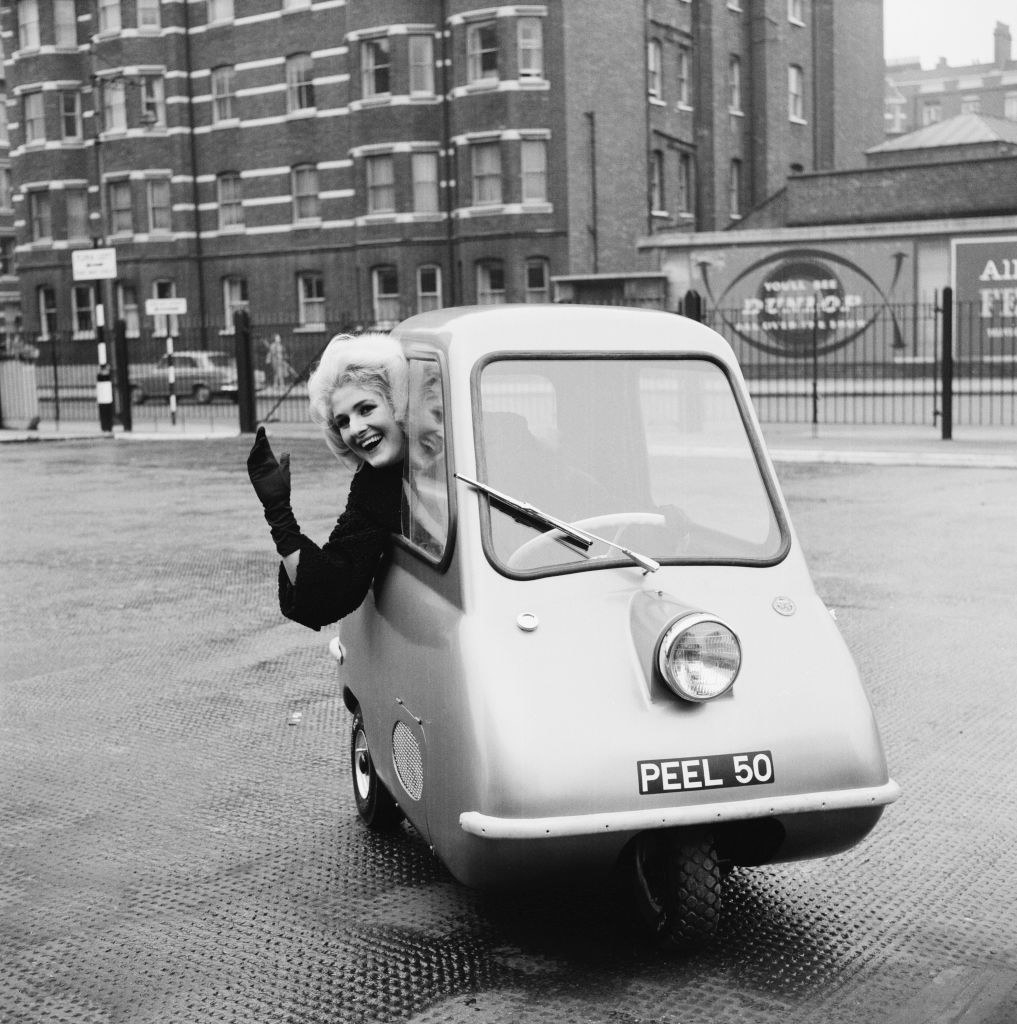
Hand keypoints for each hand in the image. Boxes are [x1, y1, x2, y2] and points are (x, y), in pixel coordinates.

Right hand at [247, 426, 300, 555]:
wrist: (279, 503)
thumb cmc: (283, 489)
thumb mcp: (285, 472)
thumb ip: (284, 462)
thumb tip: (285, 452)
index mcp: (270, 463)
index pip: (266, 448)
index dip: (264, 439)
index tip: (263, 429)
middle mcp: (263, 465)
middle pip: (259, 450)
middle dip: (259, 440)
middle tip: (261, 429)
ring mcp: (257, 470)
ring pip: (254, 456)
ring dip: (256, 448)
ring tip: (260, 440)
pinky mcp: (254, 476)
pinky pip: (251, 465)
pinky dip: (252, 458)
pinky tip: (255, 451)